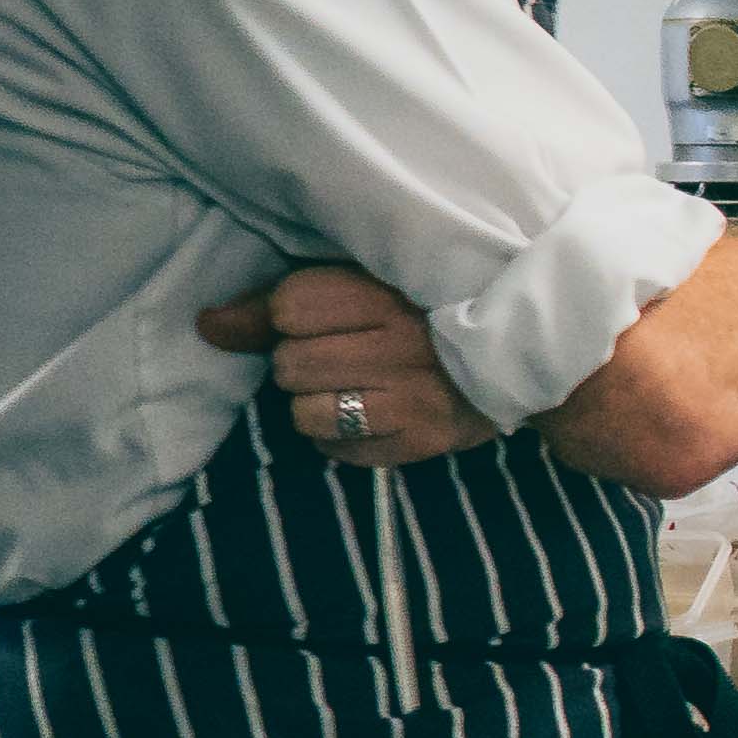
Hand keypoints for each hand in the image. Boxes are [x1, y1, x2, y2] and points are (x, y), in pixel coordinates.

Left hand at [199, 264, 499, 465]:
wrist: (529, 355)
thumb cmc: (427, 313)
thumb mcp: (362, 287)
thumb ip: (279, 302)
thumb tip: (208, 325)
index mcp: (387, 291)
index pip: (289, 307)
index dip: (290, 316)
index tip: (322, 317)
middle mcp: (403, 344)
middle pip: (290, 365)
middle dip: (300, 364)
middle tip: (341, 356)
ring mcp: (415, 398)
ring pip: (306, 414)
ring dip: (315, 405)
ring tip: (352, 388)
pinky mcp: (423, 442)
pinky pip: (337, 450)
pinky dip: (340, 438)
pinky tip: (368, 416)